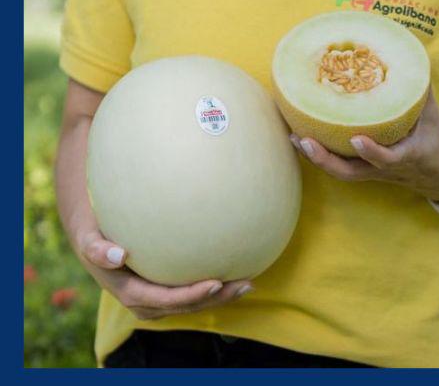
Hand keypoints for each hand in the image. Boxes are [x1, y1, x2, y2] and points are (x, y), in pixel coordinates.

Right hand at [75, 227, 251, 320]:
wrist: (95, 239)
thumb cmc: (95, 235)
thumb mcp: (88, 239)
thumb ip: (97, 249)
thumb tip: (117, 255)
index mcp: (131, 293)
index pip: (166, 299)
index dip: (191, 296)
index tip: (215, 283)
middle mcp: (147, 302)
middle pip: (186, 306)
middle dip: (216, 299)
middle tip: (245, 284)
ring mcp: (158, 298)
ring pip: (194, 302)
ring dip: (221, 296)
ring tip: (248, 283)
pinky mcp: (167, 288)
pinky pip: (193, 290)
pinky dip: (215, 285)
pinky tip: (239, 269)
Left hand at [290, 90, 438, 200]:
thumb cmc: (437, 143)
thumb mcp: (434, 117)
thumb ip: (421, 91)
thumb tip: (411, 59)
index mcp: (406, 157)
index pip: (387, 159)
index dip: (372, 152)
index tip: (357, 140)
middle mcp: (384, 169)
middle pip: (350, 173)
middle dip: (325, 159)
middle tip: (305, 140)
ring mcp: (372, 173)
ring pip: (340, 172)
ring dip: (317, 158)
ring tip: (296, 137)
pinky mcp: (366, 171)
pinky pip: (340, 167)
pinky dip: (321, 155)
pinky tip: (303, 139)